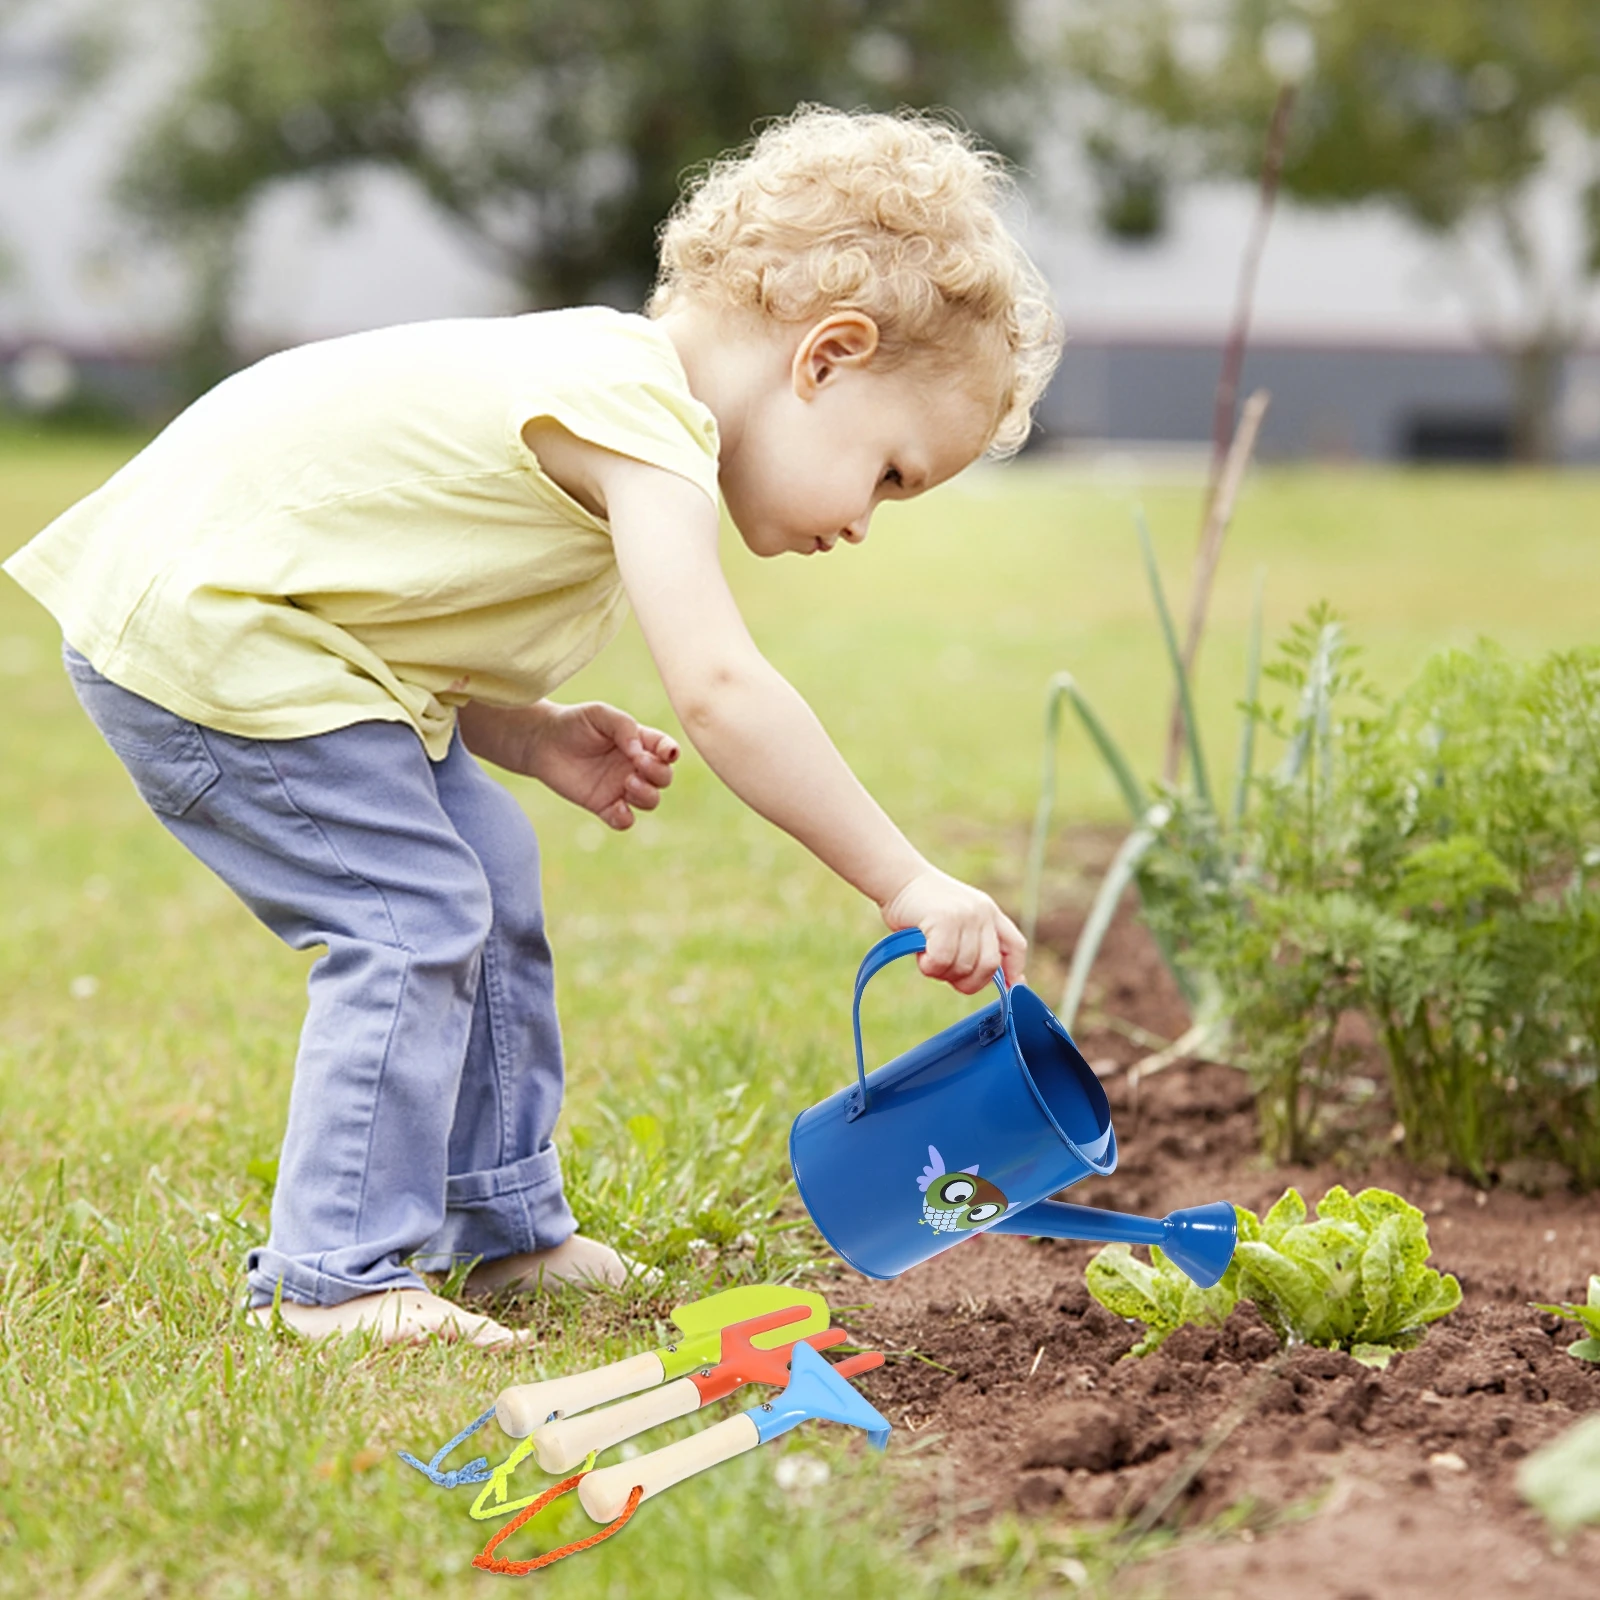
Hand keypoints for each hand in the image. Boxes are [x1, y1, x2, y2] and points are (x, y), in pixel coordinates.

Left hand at [524, 702, 678, 829]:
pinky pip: (624, 821)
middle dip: (658, 774)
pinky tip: (618, 808)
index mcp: (640, 742)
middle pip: (664, 778)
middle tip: (637, 764)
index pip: (666, 750)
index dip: (671, 753)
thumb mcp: (599, 714)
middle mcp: (634, 766)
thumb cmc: (573, 722)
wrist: (541, 742)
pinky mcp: (603, 805)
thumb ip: (624, 726)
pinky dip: (626, 819)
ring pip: (651, 801)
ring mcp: (620, 788)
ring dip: (647, 795)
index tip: (665, 753)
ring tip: (628, 783)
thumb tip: (639, 752)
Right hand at [880, 866, 1026, 994]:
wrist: (898, 879)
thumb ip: (971, 943)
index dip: (1014, 971)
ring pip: (963, 967)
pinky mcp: (946, 919)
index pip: (1015, 946)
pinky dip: (930, 966)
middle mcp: (983, 913)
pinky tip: (921, 955)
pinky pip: (943, 960)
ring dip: (941, 972)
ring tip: (927, 956)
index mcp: (989, 912)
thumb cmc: (921, 906)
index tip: (1008, 988)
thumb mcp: (956, 920)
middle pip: (989, 966)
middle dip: (969, 982)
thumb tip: (986, 977)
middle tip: (945, 974)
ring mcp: (966, 915)